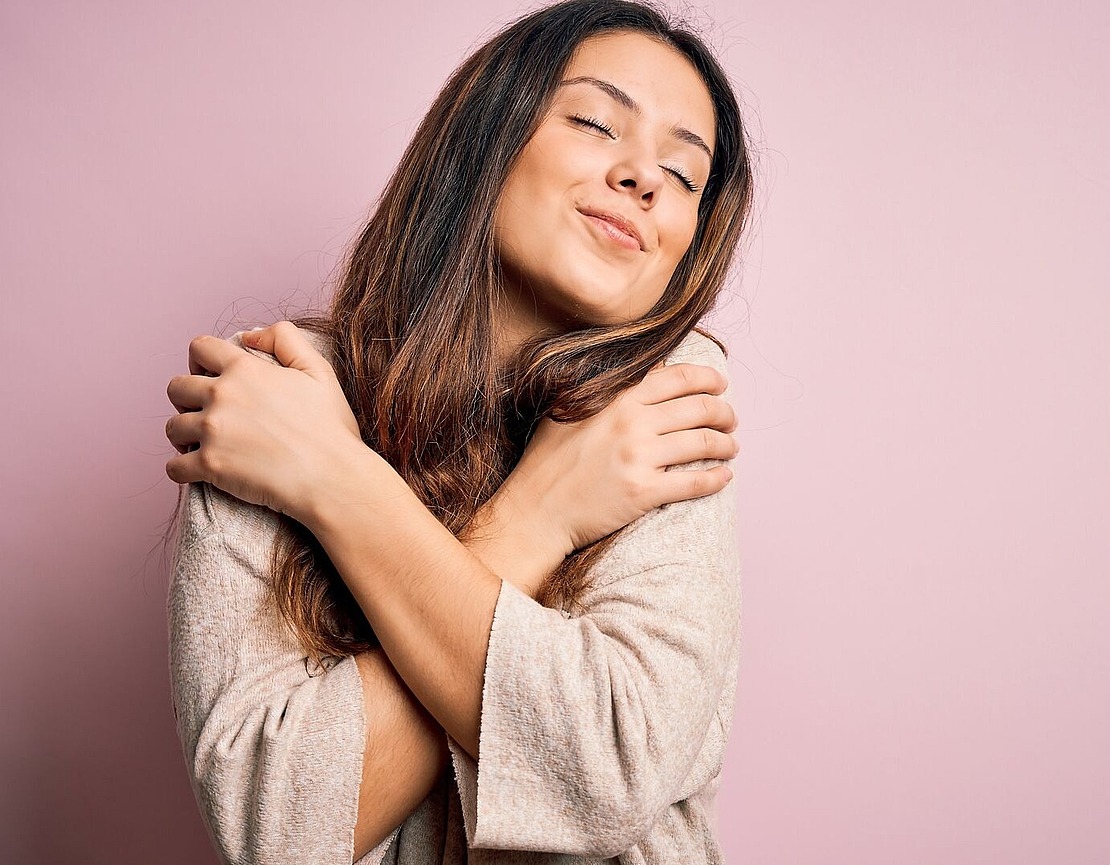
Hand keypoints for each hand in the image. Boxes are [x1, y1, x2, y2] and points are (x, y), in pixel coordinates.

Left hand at [164, 322, 368, 521]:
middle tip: (206, 414)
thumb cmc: (329, 429)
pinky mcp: (209, 466)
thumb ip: (286, 339)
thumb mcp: (318, 371)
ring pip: (172, 427)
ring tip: (203, 444)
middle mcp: (222, 396)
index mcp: (245, 370)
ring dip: (183, 436)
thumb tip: (250, 335)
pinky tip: (198, 471)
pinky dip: (182, 470)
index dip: (201, 361)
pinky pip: (173, 467)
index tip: (209, 376)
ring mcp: (212, 431)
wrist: (331, 477)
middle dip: (186, 399)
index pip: (200, 348)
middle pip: (176, 387)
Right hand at [493, 361, 737, 557]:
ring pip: (703, 443)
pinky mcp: (645, 493)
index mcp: (617, 399)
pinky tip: (724, 477)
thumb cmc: (547, 461)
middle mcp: (632, 424)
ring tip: (730, 447)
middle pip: (699, 409)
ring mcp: (639, 458)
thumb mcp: (569, 410)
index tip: (720, 384)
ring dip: (725, 444)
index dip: (707, 378)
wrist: (535, 510)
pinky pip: (695, 483)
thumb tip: (648, 369)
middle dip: (724, 413)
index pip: (678, 378)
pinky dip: (717, 479)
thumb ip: (607, 389)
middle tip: (731, 419)